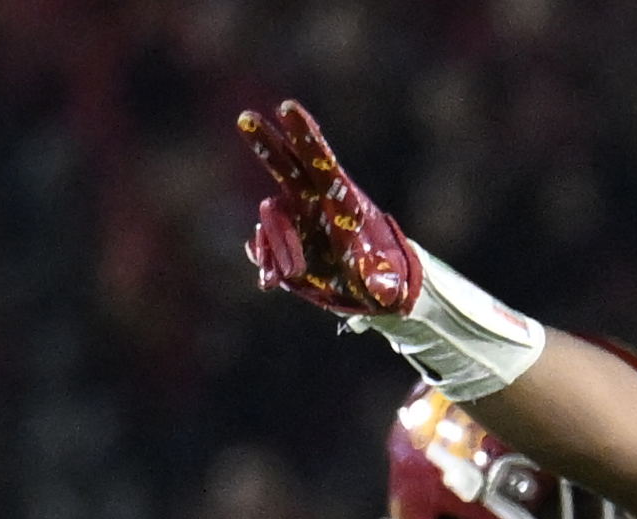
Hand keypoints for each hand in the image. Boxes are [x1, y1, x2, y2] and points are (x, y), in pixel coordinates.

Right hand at [240, 99, 421, 317]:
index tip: (287, 107)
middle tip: (245, 117)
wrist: (370, 292)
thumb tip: (383, 290)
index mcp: (345, 202)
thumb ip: (384, 284)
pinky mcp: (282, 243)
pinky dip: (265, 261)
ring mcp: (296, 221)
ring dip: (275, 245)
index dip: (306, 136)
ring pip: (271, 218)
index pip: (322, 163)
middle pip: (287, 165)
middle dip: (266, 142)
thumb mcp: (391, 285)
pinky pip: (262, 246)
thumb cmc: (387, 283)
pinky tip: (269, 281)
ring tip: (289, 274)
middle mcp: (316, 203)